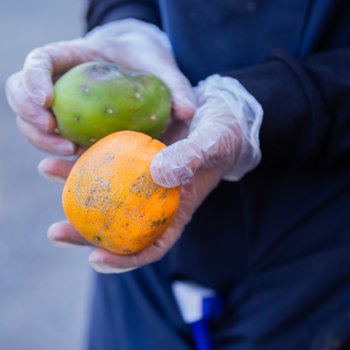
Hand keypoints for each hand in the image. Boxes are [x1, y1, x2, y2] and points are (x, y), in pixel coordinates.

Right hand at [5, 19, 195, 180]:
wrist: (142, 68)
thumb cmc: (146, 61)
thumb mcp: (160, 66)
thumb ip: (173, 85)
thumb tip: (187, 112)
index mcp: (72, 57)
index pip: (39, 60)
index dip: (32, 78)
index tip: (46, 99)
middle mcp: (60, 81)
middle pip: (22, 93)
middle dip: (28, 114)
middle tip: (53, 131)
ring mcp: (64, 105)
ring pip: (32, 121)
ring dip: (40, 139)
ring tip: (67, 151)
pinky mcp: (74, 126)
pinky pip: (55, 139)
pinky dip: (57, 152)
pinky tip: (75, 159)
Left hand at [47, 75, 262, 272]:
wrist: (217, 113)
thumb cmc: (222, 134)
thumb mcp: (213, 143)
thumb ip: (191, 157)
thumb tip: (157, 173)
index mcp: (177, 208)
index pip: (153, 245)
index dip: (125, 259)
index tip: (96, 260)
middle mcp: (154, 199)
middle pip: (119, 226)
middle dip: (86, 234)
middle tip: (57, 231)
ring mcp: (141, 178)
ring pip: (106, 193)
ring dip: (75, 189)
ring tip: (47, 170)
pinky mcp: (132, 155)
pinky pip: (107, 161)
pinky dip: (85, 157)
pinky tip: (65, 143)